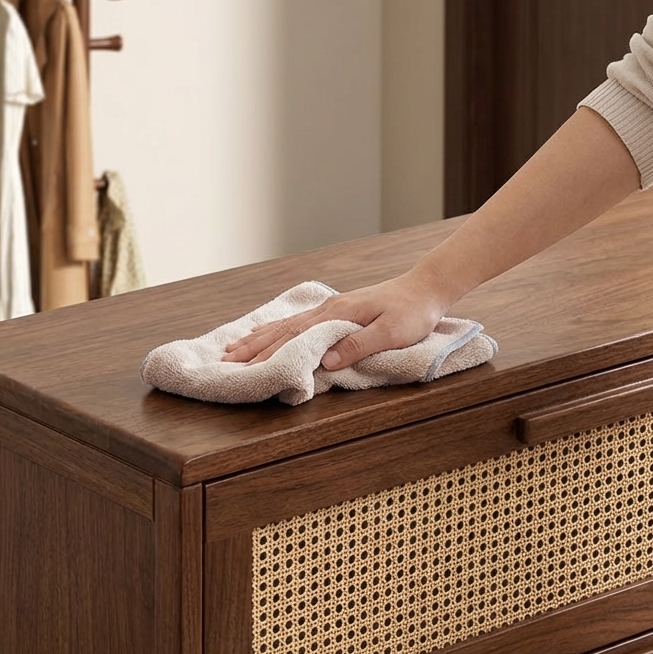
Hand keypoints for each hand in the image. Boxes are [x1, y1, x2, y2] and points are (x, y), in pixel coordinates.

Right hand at [221, 270, 451, 367]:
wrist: (425, 288)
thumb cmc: (412, 313)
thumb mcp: (391, 333)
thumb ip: (358, 346)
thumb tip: (325, 361)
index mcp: (337, 315)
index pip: (294, 337)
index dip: (268, 353)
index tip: (244, 366)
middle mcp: (327, 309)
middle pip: (282, 330)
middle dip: (253, 346)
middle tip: (226, 359)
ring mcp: (329, 308)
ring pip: (286, 324)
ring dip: (259, 337)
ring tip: (235, 347)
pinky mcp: (335, 310)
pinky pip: (297, 321)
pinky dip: (276, 328)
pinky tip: (266, 331)